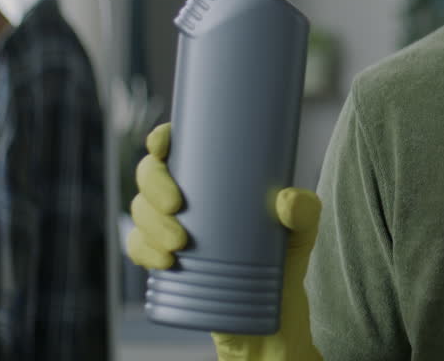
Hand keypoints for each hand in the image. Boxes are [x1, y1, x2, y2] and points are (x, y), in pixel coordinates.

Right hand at [125, 123, 323, 360]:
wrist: (272, 305)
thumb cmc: (285, 251)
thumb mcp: (303, 228)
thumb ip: (305, 211)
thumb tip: (286, 199)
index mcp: (213, 174)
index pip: (179, 146)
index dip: (161, 138)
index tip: (162, 144)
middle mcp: (187, 195)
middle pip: (150, 175)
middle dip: (153, 186)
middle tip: (176, 205)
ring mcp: (171, 226)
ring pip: (141, 211)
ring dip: (149, 223)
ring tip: (177, 243)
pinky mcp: (164, 258)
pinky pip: (138, 248)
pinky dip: (143, 252)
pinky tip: (161, 260)